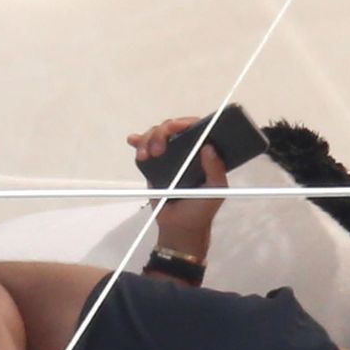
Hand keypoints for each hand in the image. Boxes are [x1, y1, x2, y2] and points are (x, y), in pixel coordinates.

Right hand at [126, 115, 227, 254]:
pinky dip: (138, 142)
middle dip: (162, 133)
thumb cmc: (201, 208)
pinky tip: (132, 140)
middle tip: (159, 151)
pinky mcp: (154, 166)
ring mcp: (169, 157)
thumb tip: (209, 146)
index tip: (177, 126)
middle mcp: (186, 150)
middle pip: (172, 128)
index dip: (186, 122)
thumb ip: (216, 169)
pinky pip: (145, 148)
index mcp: (203, 153)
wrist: (179, 227)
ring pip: (157, 135)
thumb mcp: (216, 190)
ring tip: (146, 156)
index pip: (196, 128)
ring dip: (148, 139)